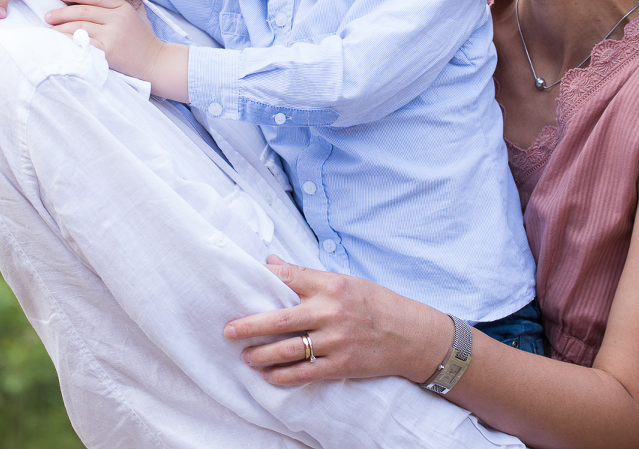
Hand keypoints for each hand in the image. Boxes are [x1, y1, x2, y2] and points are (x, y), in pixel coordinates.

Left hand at [45, 0, 176, 90]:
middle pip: (83, 11)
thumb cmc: (143, 41)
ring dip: (60, 28)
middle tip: (48, 16)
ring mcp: (112, 35)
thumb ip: (121, 6)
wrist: (156, 64)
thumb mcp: (137, 16)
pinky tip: (58, 42)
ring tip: (49, 30)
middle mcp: (118, 19)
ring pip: (79, 27)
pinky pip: (81, 43)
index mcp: (124, 8)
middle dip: (62, 12)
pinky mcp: (107, 51)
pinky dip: (67, 41)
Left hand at [223, 256, 452, 386]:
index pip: (290, 278)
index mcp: (332, 285)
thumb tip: (272, 262)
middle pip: (280, 319)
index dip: (264, 278)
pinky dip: (282, 376)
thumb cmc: (375, 303)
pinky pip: (304, 373)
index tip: (241, 283)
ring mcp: (336, 341)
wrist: (410, 334)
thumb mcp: (345, 281)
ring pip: (288, 350)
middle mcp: (331, 312)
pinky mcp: (341, 365)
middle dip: (250, 325)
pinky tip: (268, 375)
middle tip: (228, 330)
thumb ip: (307, 276)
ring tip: (246, 356)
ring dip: (262, 355)